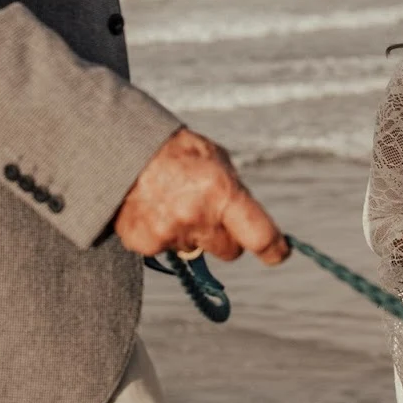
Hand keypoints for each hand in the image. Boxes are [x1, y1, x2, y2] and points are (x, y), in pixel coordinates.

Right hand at [114, 128, 289, 264]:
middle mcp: (197, 218)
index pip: (259, 235)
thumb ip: (234, 193)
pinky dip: (163, 235)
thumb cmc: (180, 152)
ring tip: (174, 202)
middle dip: (225, 237)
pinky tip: (155, 210)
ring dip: (192, 234)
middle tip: (210, 212)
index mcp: (222, 193)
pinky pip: (166, 250)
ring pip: (196, 250)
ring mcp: (169, 234)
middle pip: (229, 251)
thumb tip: (250, 220)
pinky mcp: (144, 244)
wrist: (123, 148)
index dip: (273, 249)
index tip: (279, 254)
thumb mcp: (217, 161)